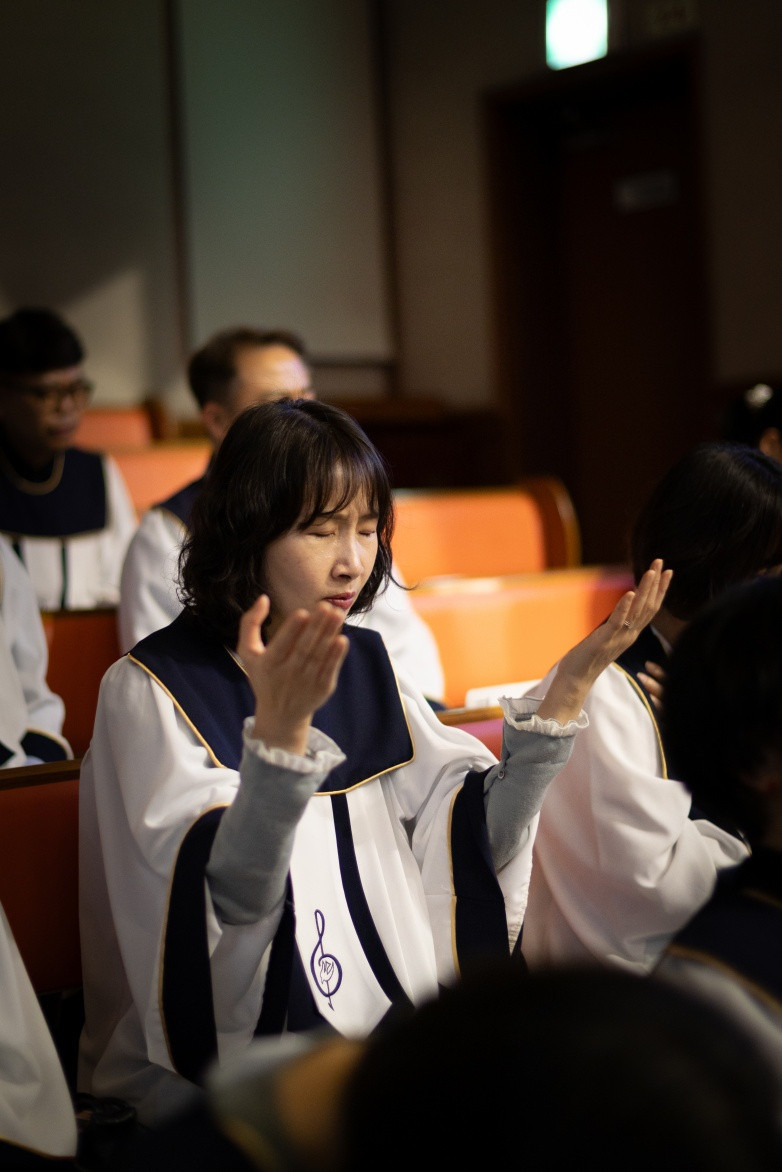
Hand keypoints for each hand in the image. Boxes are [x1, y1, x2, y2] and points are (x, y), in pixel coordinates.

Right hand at [237, 596, 348, 754]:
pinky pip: (330, 669)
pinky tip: (342, 639)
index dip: (292, 629)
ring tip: (338, 615)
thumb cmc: (264, 675)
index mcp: (268, 663)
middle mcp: (287, 674)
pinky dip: (337, 656)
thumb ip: (250, 624)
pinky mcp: (322, 689)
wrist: (280, 715)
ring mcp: (306, 682)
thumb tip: (264, 598)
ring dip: (330, 635)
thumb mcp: (247, 652)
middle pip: (304, 647)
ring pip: (319, 656)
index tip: (303, 612)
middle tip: (327, 607)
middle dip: (316, 627)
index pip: (281, 644)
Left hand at [537, 559, 672, 722]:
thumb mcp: (606, 638)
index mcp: (630, 633)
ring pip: (638, 611)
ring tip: (652, 572)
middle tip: (662, 562)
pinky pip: (618, 622)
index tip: (667, 572)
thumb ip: (616, 625)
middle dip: (657, 583)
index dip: (660, 590)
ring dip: (645, 590)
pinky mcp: (605, 640)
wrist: (575, 680)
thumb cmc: (586, 659)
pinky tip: (629, 593)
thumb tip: (620, 610)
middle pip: (649, 606)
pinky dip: (624, 607)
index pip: (651, 609)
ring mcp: (619, 638)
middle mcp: (629, 635)